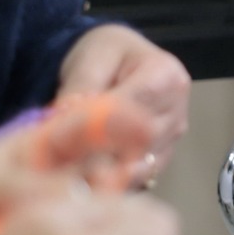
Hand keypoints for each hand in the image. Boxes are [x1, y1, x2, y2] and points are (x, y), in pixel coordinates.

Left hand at [56, 24, 189, 185]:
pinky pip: (137, 178)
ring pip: (138, 166)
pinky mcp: (162, 157)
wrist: (119, 61)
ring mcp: (173, 137)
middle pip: (139, 143)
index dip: (96, 126)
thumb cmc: (107, 54)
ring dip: (101, 172)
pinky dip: (109, 180)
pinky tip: (82, 176)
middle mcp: (177, 109)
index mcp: (166, 75)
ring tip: (65, 169)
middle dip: (96, 153)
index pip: (133, 109)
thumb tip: (65, 122)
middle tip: (56, 158)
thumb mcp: (89, 58)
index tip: (58, 136)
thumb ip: (81, 89)